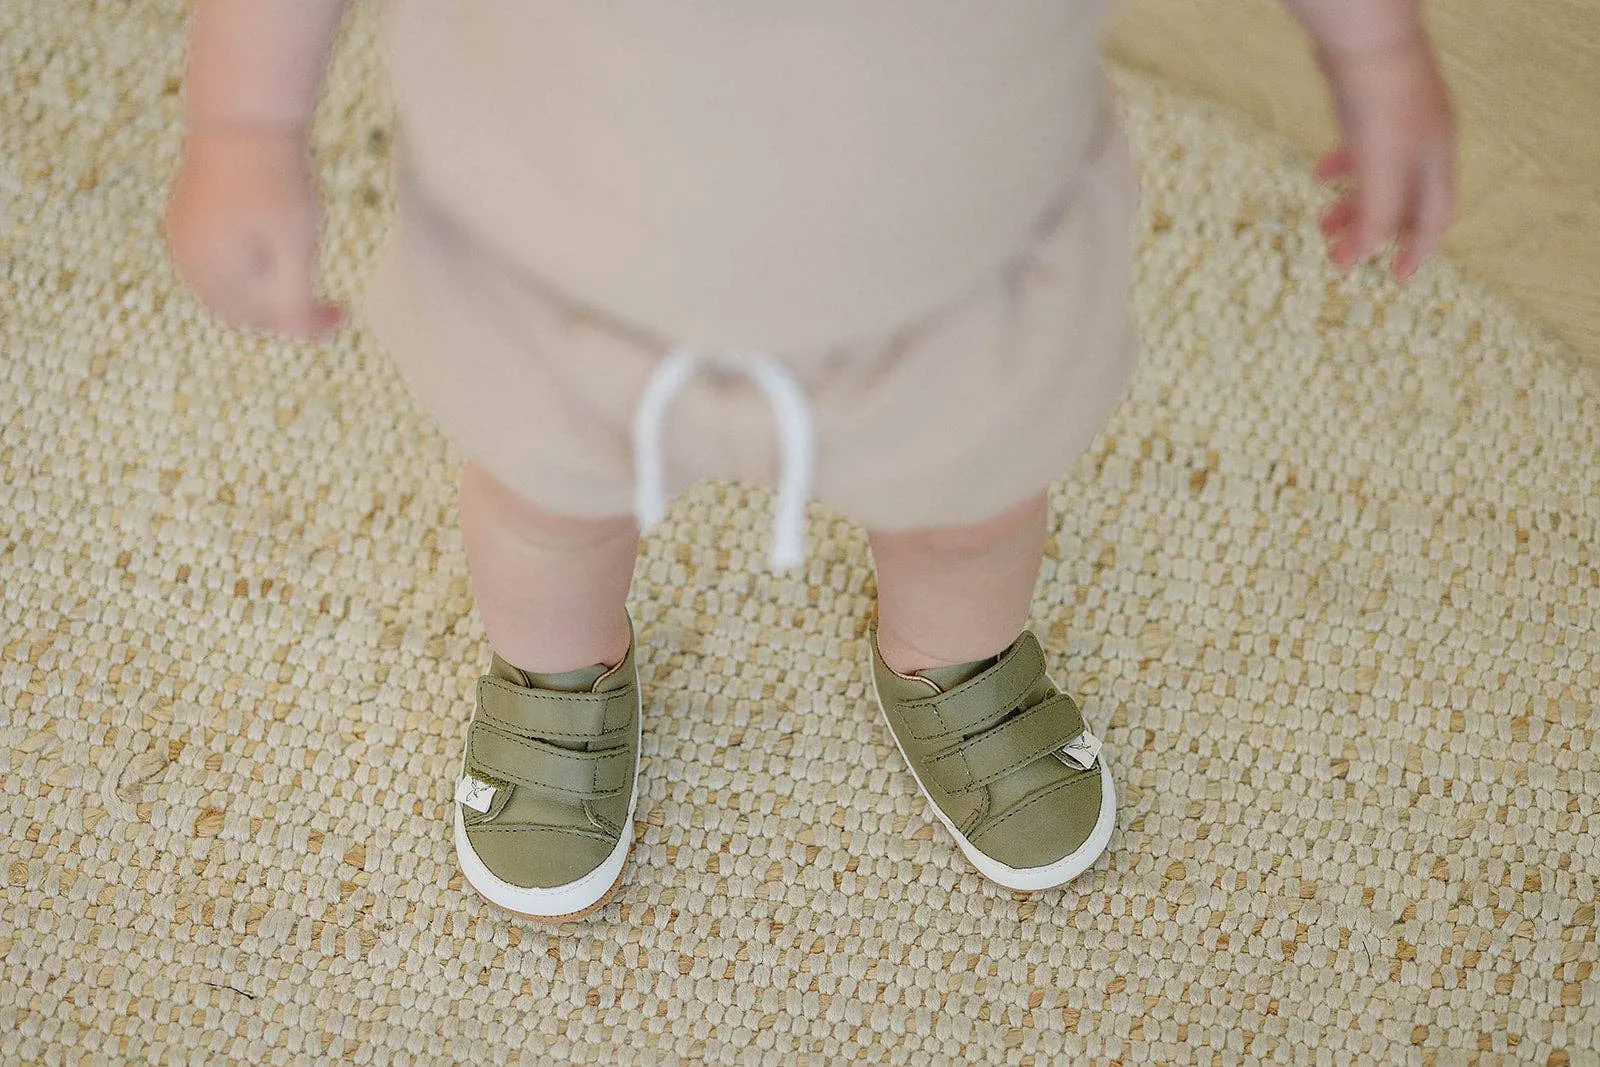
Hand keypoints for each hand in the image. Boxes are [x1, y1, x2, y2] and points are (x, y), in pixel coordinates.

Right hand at [165, 126, 343, 338]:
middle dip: (285, 309)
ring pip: (232, 283)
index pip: (261, 321)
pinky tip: (281, 243)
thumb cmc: (274, 179)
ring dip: (269, 287)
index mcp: (208, 272)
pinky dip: (254, 263)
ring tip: (305, 267)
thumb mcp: (296, 246)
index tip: (342, 314)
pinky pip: (223, 256)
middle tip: (330, 303)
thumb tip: (300, 337)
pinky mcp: (189, 213)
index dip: (304, 325)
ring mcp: (182, 234)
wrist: (245, 114)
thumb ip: (295, 297)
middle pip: (242, 307)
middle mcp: (186, 258)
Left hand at [1313, 37, 1455, 281]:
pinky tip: (1318, 174)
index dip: (1418, 250)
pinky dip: (1341, 168)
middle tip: (1340, 256)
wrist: (1366, 38)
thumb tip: (1359, 260)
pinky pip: (1360, 150)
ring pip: (1378, 178)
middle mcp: (1423, 144)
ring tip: (1322, 222)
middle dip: (1374, 233)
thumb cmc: (1382, 102)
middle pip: (1404, 202)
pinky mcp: (1370, 107)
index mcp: (1435, 161)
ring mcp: (1398, 124)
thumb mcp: (1381, 168)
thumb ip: (1373, 215)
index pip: (1435, 217)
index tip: (1398, 280)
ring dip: (1352, 205)